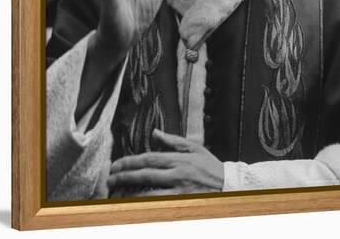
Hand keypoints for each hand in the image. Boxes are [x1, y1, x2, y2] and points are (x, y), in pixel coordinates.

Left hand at [107, 129, 223, 197]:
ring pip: (150, 193)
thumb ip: (172, 141)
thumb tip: (155, 132)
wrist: (230, 185)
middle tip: (109, 180)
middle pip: (145, 175)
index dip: (129, 162)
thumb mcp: (194, 147)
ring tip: (117, 195)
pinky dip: (146, 206)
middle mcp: (177, 174)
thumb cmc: (210, 166)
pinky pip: (160, 206)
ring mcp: (180, 191)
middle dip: (124, 177)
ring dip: (131, 194)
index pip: (148, 159)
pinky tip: (135, 205)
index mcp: (178, 159)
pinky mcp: (183, 204)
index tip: (115, 165)